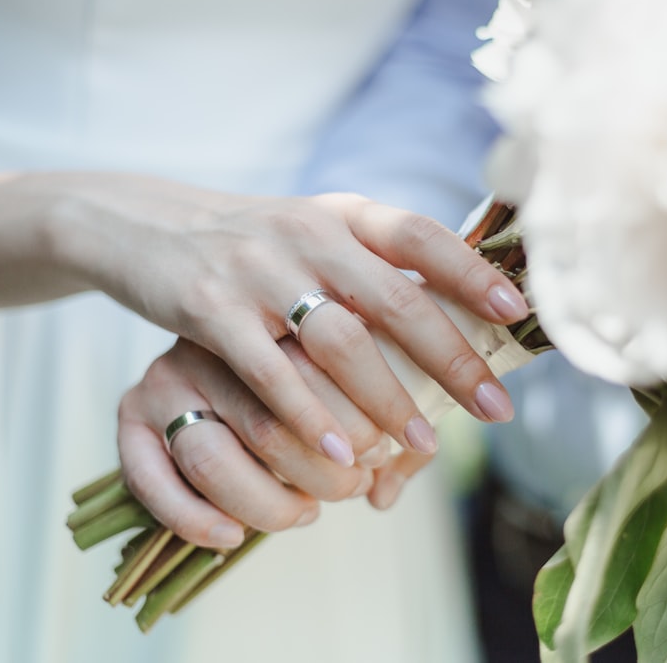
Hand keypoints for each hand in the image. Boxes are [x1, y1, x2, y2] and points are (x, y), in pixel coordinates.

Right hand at [67, 180, 526, 465]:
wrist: (149, 225)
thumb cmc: (256, 245)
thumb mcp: (316, 230)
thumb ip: (375, 260)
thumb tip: (463, 299)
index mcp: (341, 214)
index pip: (419, 235)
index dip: (471, 272)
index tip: (517, 312)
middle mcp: (306, 233)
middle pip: (393, 298)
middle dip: (451, 358)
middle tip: (496, 408)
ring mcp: (256, 269)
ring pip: (338, 340)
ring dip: (387, 398)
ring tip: (424, 443)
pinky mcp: (209, 307)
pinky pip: (270, 371)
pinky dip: (309, 416)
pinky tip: (340, 453)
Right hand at [118, 337, 391, 547]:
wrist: (196, 292)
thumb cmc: (299, 358)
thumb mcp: (346, 360)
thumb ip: (381, 417)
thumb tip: (387, 491)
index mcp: (265, 315)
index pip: (318, 373)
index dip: (361, 423)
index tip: (385, 453)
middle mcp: (213, 344)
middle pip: (270, 426)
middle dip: (324, 474)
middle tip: (354, 485)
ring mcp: (166, 378)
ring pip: (212, 459)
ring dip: (267, 505)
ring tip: (306, 511)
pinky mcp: (129, 412)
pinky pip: (150, 479)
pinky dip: (193, 519)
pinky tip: (233, 537)